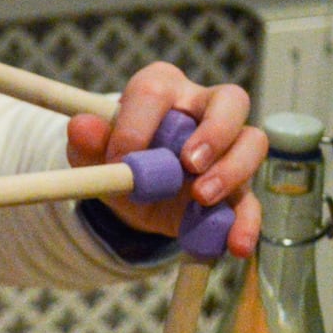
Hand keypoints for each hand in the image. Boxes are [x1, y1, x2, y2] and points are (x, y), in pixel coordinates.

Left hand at [66, 62, 265, 258]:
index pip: (156, 91)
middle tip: (189, 163)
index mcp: (160, 89)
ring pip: (252, 142)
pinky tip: (235, 243)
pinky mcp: (237, 185)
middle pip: (230, 101)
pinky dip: (246, 221)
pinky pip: (251, 198)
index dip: (137, 125)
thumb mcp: (93, 155)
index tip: (120, 160)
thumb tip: (80, 126)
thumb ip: (86, 142)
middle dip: (214, 131)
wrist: (133, 196)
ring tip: (201, 197)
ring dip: (231, 170)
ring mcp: (228, 146)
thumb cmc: (116, 159)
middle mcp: (203, 108)